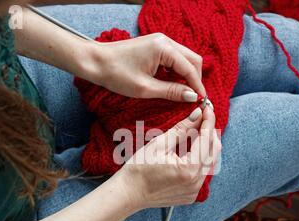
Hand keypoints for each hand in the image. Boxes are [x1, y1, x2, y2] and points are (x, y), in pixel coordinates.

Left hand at [79, 33, 205, 101]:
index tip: (203, 101)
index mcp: (163, 48)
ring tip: (185, 94)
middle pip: (192, 60)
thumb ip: (171, 91)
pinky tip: (174, 84)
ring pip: (185, 59)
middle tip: (195, 98)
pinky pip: (174, 58)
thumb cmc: (116, 74)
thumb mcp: (145, 88)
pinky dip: (178, 71)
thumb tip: (193, 96)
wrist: (95, 62)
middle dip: (195, 79)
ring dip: (187, 76)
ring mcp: (160, 41)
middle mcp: (165, 40)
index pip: (190, 68)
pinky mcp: (155, 46)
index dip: (198, 86)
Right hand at [114, 105, 221, 210]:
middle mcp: (196, 182)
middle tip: (203, 117)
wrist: (129, 193)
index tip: (207, 108)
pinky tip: (189, 149)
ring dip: (205, 145)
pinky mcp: (191, 194)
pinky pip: (202, 172)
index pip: (207, 139)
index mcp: (189, 168)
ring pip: (210, 161)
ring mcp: (194, 190)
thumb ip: (182, 129)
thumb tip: (197, 115)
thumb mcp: (159, 144)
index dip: (208, 120)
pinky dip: (200, 158)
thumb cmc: (139, 169)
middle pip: (214, 150)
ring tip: (195, 131)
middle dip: (210, 131)